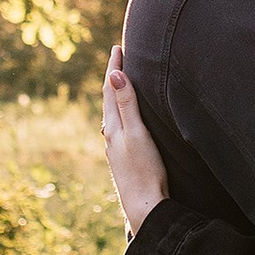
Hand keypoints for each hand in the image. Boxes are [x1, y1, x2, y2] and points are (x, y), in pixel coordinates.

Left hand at [101, 45, 170, 237]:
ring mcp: (117, 149)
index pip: (110, 90)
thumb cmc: (144, 170)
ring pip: (113, 115)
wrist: (145, 207)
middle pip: (109, 100)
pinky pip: (120, 128)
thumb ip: (127, 104)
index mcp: (113, 127)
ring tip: (121, 84)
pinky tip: (125, 122)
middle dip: (113, 78)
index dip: (114, 68)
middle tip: (118, 58)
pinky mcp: (125, 160)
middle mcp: (111, 137)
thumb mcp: (136, 133)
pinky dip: (121, 114)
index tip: (117, 47)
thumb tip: (115, 74)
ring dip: (116, 96)